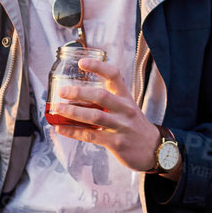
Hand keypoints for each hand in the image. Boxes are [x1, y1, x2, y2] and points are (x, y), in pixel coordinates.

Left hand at [47, 55, 160, 171]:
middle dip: (79, 92)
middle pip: (101, 95)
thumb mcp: (127, 109)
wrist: (153, 150)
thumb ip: (109, 102)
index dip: (98, 67)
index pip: (114, 76)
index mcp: (126, 98)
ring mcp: (121, 126)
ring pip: (95, 116)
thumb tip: (79, 97)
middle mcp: (125, 110)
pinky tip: (61, 128)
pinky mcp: (116, 143)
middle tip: (62, 91)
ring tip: (57, 109)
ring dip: (73, 111)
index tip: (82, 63)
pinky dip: (74, 132)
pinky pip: (91, 135)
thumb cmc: (135, 127)